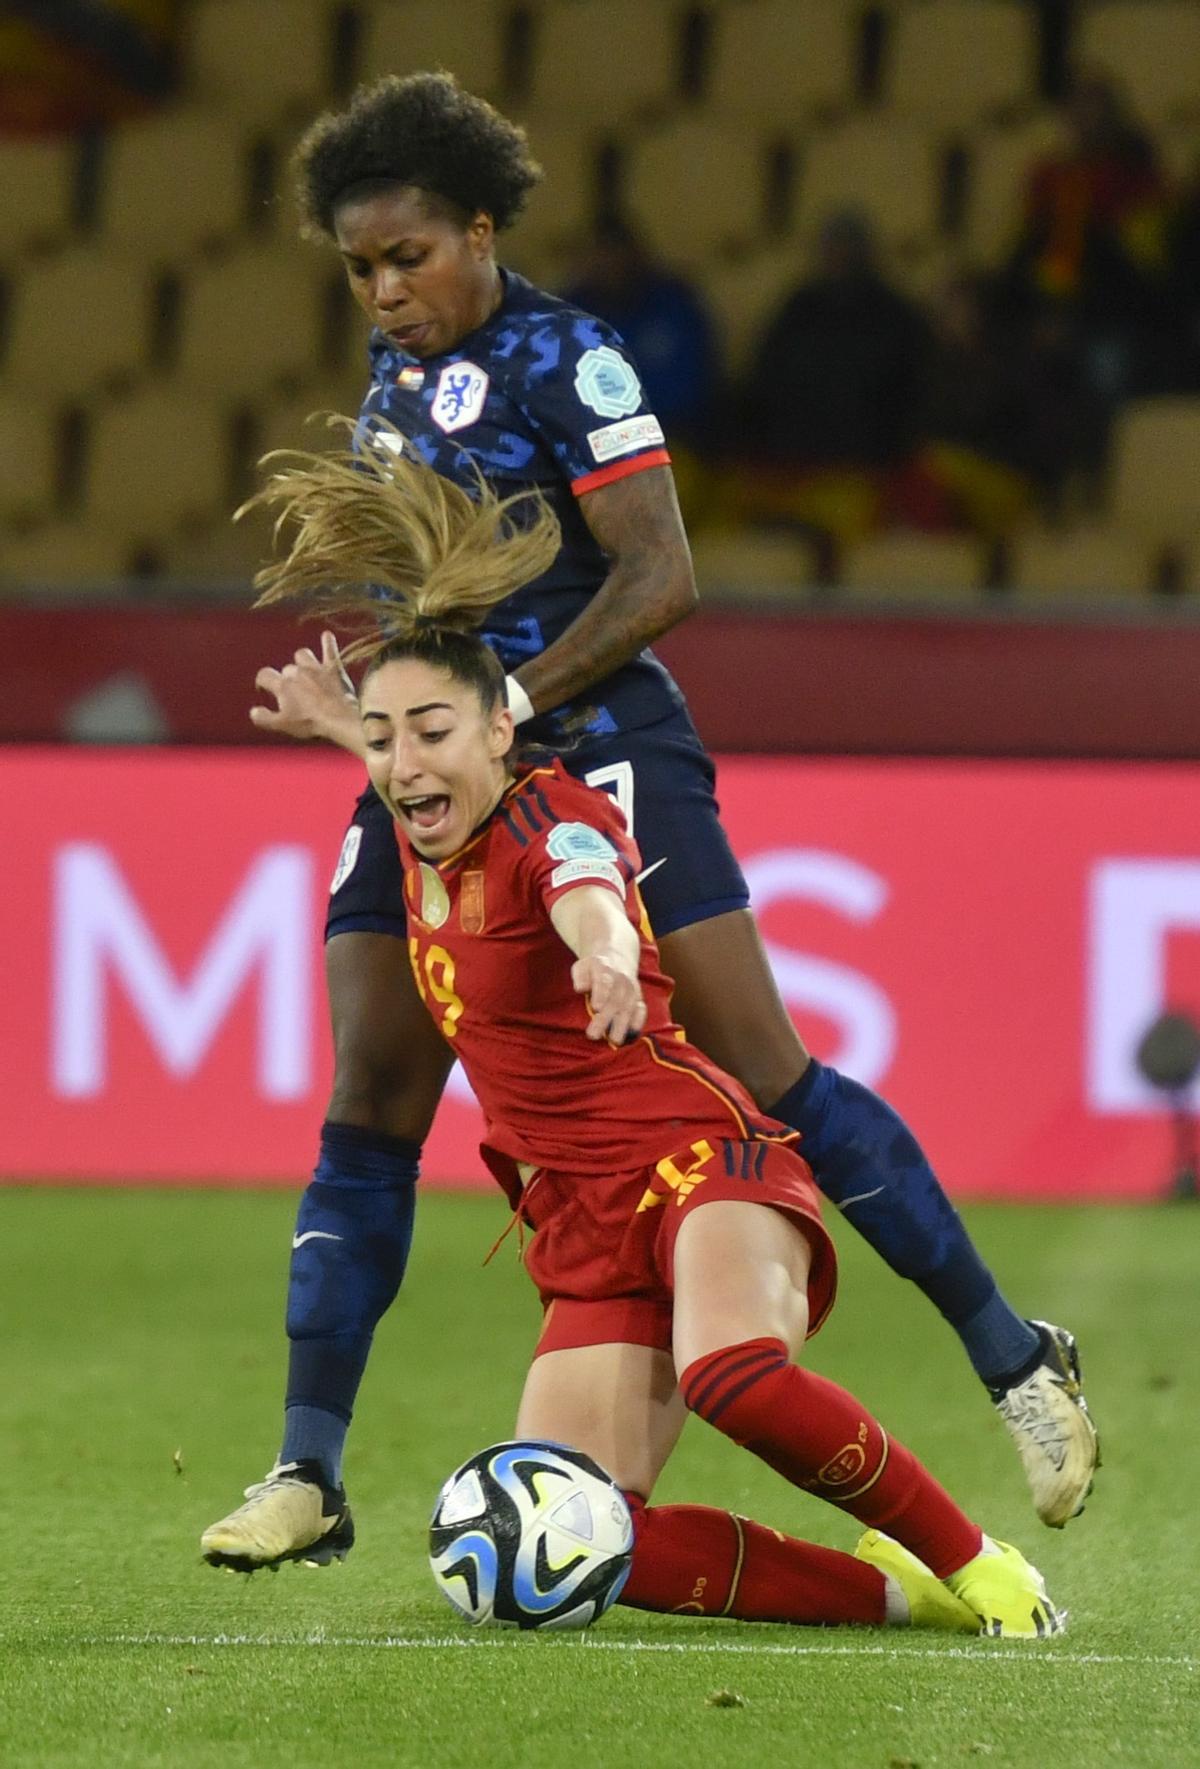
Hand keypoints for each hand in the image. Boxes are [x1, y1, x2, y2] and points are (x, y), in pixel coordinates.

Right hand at [250, 630, 361, 752]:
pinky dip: (327, 642)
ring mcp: (315, 668)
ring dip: (302, 661)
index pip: (264, 675)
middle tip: (295, 693)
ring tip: (305, 669)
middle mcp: (296, 671)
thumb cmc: (310, 722)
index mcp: (282, 685)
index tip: (266, 689)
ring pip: (302, 655)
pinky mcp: (333, 668)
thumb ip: (264, 717)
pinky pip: (329, 649)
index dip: (263, 682)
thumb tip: (253, 711)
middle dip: (288, 678)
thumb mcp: (282, 724)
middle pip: (286, 668)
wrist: (339, 718)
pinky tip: (327, 636)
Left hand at [571, 952, 646, 1044]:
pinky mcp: (639, 998)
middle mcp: (621, 979)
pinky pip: (641, 1010)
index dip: (601, 994)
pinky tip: (633, 1033)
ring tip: (614, 1041)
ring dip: (622, 1024)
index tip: (595, 1007)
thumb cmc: (593, 969)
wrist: (618, 958)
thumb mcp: (583, 966)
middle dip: (605, 1018)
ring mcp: (632, 989)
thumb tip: (580, 988)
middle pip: (615, 999)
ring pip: (628, 1007)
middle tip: (594, 1035)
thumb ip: (580, 976)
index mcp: (604, 969)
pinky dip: (638, 1021)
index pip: (604, 982)